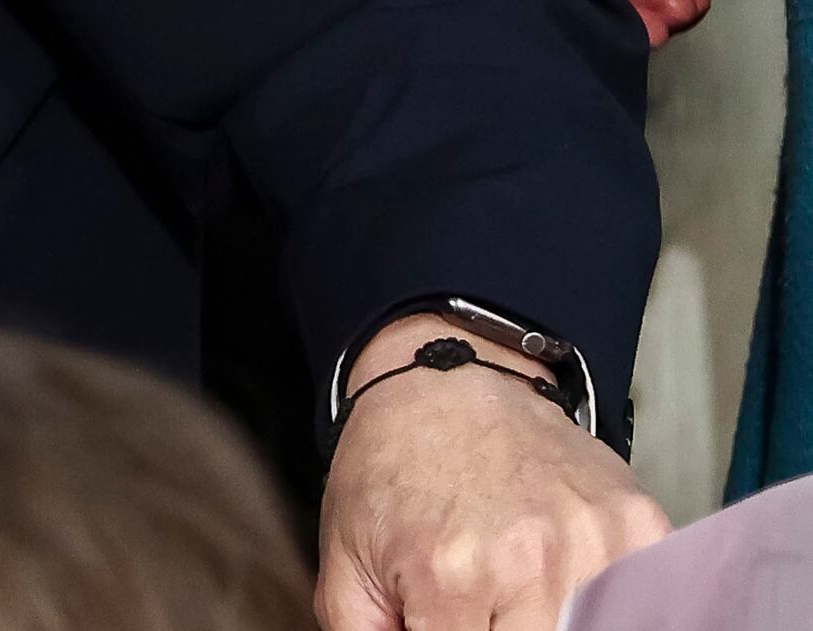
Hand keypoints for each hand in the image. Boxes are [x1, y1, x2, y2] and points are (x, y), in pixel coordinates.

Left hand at [315, 326, 662, 629]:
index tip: (452, 624)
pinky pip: (642, 596)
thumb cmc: (394, 466)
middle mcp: (529, 563)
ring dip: (558, 618)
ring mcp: (593, 543)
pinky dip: (613, 602)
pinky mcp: (639, 525)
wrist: (444, 383)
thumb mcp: (347, 557)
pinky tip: (573, 582)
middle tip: (486, 609)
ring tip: (520, 595)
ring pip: (592, 628)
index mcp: (449, 576)